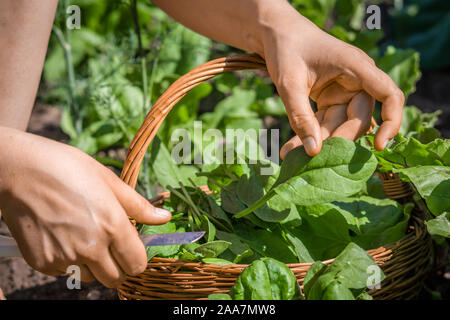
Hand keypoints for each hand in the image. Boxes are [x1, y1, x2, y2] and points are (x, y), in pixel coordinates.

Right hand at [0, 127, 170, 287]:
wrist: (19, 169)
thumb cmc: (67, 168)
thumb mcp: (108, 180)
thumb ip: (138, 205)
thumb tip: (165, 218)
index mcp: (112, 226)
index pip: (137, 264)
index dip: (137, 257)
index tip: (131, 247)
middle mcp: (91, 247)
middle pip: (116, 278)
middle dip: (118, 265)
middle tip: (110, 244)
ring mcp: (65, 258)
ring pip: (92, 277)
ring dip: (94, 265)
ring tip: (84, 237)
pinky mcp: (43, 263)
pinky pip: (66, 272)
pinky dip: (69, 261)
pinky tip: (63, 236)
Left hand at [259, 6, 403, 156]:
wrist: (278, 35)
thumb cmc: (286, 50)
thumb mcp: (289, 83)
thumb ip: (301, 116)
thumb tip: (314, 151)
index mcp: (357, 67)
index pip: (389, 95)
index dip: (392, 121)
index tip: (380, 146)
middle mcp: (357, 81)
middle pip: (358, 119)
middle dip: (337, 139)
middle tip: (310, 155)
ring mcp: (344, 92)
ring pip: (339, 125)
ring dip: (318, 141)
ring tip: (290, 153)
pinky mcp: (331, 101)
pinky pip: (326, 123)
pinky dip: (310, 135)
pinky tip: (292, 148)